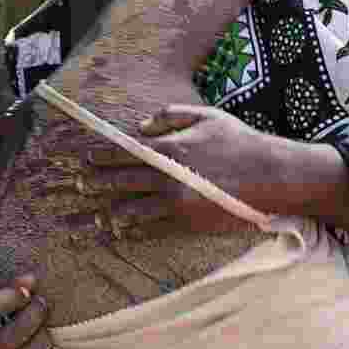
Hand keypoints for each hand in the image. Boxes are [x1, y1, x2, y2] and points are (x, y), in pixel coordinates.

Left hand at [86, 104, 276, 235]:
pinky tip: (121, 232)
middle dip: (95, 184)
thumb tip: (141, 126)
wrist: (270, 176)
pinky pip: (152, 228)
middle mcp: (166, 176)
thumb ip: (170, 116)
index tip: (87, 159)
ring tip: (88, 218)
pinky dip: (133, 230)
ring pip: (130, 209)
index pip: (125, 152)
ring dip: (107, 212)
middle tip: (77, 186)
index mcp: (169, 148)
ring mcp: (175, 203)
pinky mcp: (187, 223)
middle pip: (120, 181)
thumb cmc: (241, 142)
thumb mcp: (207, 117)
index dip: (103, 156)